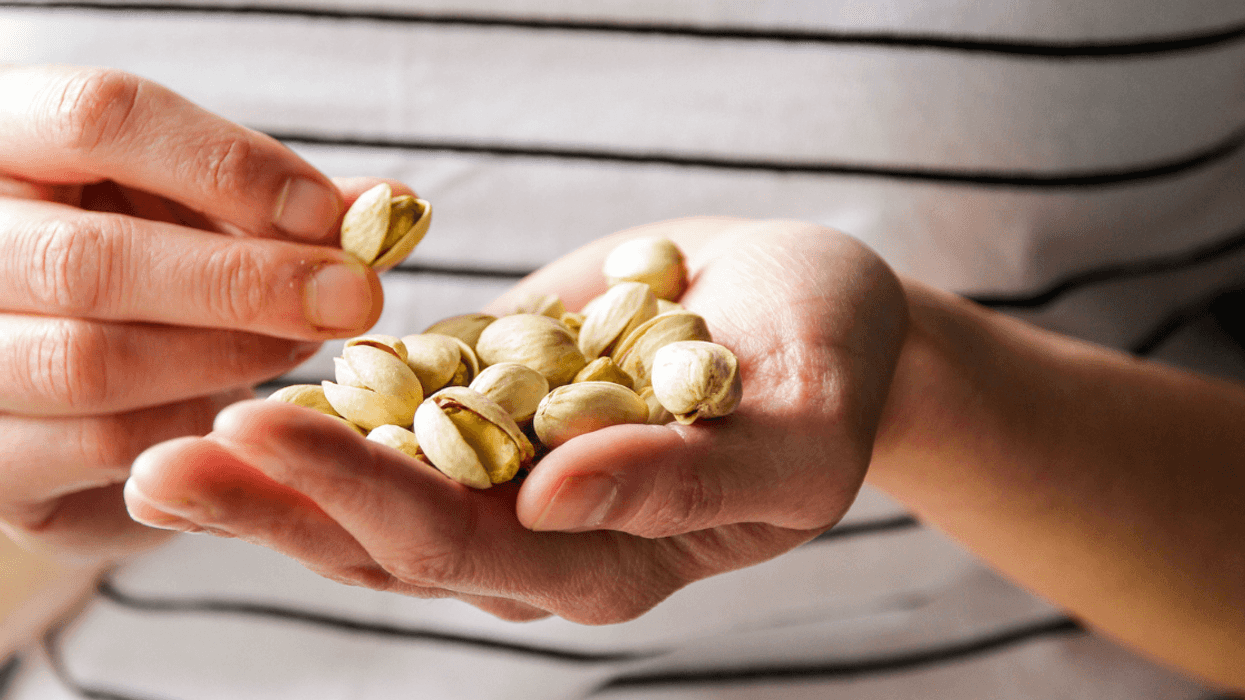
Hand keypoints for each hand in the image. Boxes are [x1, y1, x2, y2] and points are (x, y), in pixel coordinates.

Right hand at [0, 65, 390, 561]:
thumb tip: (393, 208)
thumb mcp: (199, 203)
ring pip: (91, 364)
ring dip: (229, 357)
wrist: (60, 360)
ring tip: (304, 343)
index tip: (328, 215)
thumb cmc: (147, 254)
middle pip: (90, 257)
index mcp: (8, 139)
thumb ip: (286, 203)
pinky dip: (195, 430)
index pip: (102, 116)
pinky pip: (100, 450)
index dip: (230, 165)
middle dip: (245, 282)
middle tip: (351, 297)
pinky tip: (245, 409)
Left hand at [124, 217, 907, 621]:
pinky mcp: (493, 395)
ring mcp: (508, 463)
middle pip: (386, 534)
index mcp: (607, 562)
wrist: (823, 309)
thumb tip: (553, 497)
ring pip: (371, 480)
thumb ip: (688, 478)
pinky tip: (247, 376)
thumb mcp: (797, 433)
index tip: (258, 434)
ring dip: (274, 463)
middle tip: (163, 462)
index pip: (463, 548)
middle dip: (275, 501)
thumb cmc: (835, 371)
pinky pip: (397, 404)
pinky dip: (326, 399)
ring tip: (168, 439)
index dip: (357, 499)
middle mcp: (538, 531)